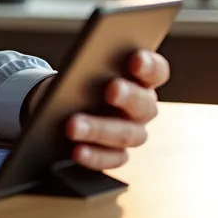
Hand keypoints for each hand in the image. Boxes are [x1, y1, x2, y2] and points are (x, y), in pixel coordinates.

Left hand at [56, 50, 171, 170]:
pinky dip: (94, 156)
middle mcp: (142, 108)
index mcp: (141, 80)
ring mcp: (132, 133)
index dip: (150, 66)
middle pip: (144, 104)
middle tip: (111, 89)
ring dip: (99, 129)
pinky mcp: (116, 155)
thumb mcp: (83, 69)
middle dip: (128, 96)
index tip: (136, 59)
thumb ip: (90, 65)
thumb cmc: (78, 81)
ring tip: (73, 126)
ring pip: (126, 134)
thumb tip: (82, 66)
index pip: (157, 71)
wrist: (60, 106)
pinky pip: (112, 158)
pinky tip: (77, 151)